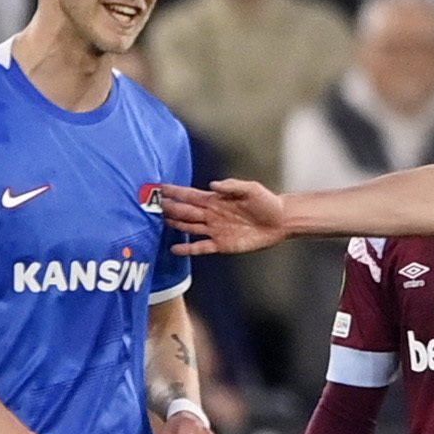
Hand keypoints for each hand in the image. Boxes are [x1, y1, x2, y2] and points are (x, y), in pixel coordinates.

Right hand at [161, 179, 288, 255]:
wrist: (279, 221)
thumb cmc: (266, 202)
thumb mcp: (250, 189)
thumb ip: (231, 186)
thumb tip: (213, 185)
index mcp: (216, 200)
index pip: (191, 195)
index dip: (176, 192)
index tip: (161, 188)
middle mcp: (211, 214)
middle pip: (186, 211)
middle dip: (171, 207)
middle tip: (154, 205)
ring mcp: (215, 230)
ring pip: (190, 227)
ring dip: (176, 224)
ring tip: (160, 221)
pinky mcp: (221, 244)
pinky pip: (201, 247)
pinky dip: (188, 248)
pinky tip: (175, 248)